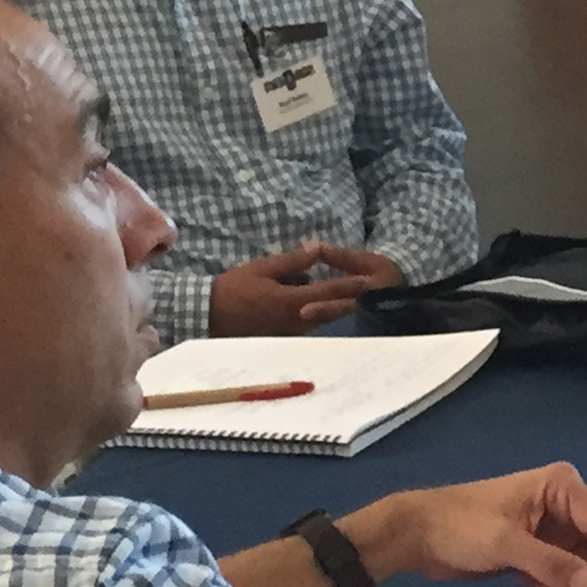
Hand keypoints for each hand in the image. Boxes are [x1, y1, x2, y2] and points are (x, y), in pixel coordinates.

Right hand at [209, 241, 394, 334]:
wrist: (209, 316)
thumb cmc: (234, 289)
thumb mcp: (264, 268)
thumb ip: (294, 261)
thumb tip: (318, 248)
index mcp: (294, 302)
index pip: (331, 291)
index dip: (354, 284)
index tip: (375, 279)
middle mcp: (299, 321)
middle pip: (335, 310)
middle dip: (356, 301)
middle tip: (378, 293)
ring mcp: (294, 333)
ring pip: (326, 320)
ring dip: (343, 310)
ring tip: (364, 299)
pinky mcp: (287, 337)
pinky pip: (312, 326)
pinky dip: (325, 317)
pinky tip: (334, 310)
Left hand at [348, 462, 586, 586]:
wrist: (417, 536)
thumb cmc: (460, 528)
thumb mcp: (507, 544)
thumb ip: (552, 565)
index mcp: (563, 486)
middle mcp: (566, 503)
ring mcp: (554, 526)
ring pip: (581, 562)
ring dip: (569, 584)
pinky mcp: (540, 547)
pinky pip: (562, 571)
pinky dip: (554, 586)